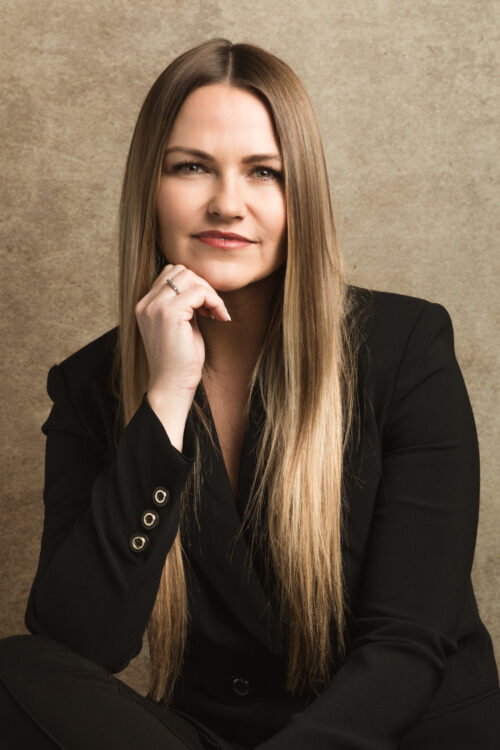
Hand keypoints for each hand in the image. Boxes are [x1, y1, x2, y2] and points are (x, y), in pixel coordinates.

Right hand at [135, 263, 230, 397]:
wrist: (171, 386)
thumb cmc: (180, 362)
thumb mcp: (181, 326)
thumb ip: (185, 305)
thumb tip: (201, 287)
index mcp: (145, 306)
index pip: (170, 273)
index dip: (193, 285)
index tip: (205, 308)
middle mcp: (146, 303)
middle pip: (180, 270)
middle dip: (202, 286)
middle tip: (212, 310)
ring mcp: (155, 307)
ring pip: (189, 276)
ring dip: (209, 292)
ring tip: (215, 313)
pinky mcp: (169, 314)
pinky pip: (199, 292)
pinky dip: (214, 301)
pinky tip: (219, 318)